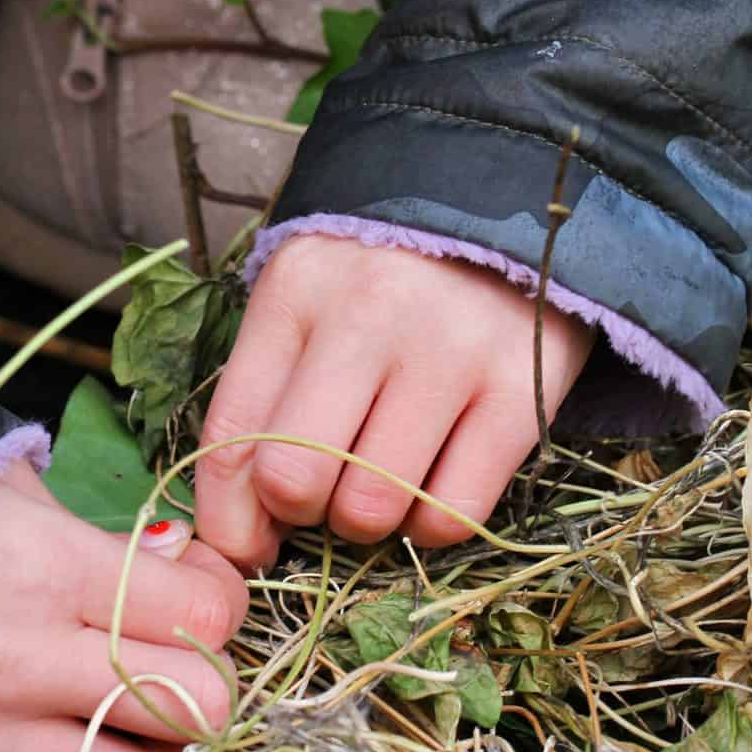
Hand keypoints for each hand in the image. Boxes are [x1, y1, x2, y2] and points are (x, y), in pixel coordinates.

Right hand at [0, 465, 249, 751]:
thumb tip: (198, 573)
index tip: (194, 599)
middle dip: (203, 690)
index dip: (218, 606)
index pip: (204, 616)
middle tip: (176, 672)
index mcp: (48, 570)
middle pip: (192, 708)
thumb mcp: (15, 493)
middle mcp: (20, 662)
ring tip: (140, 735)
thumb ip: (111, 540)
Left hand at [196, 237, 596, 572]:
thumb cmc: (386, 276)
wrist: (511, 209)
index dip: (229, 517)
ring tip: (383, 479)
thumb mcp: (308, 308)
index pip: (233, 433)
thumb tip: (242, 538)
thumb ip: (263, 404)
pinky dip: (432, 524)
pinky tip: (433, 483)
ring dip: (370, 522)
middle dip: (303, 513)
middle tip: (329, 489)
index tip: (249, 542)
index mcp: (297, 291)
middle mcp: (368, 315)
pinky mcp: (521, 391)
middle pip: (295, 480)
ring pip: (373, 507)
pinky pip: (453, 514)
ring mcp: (449, 353)